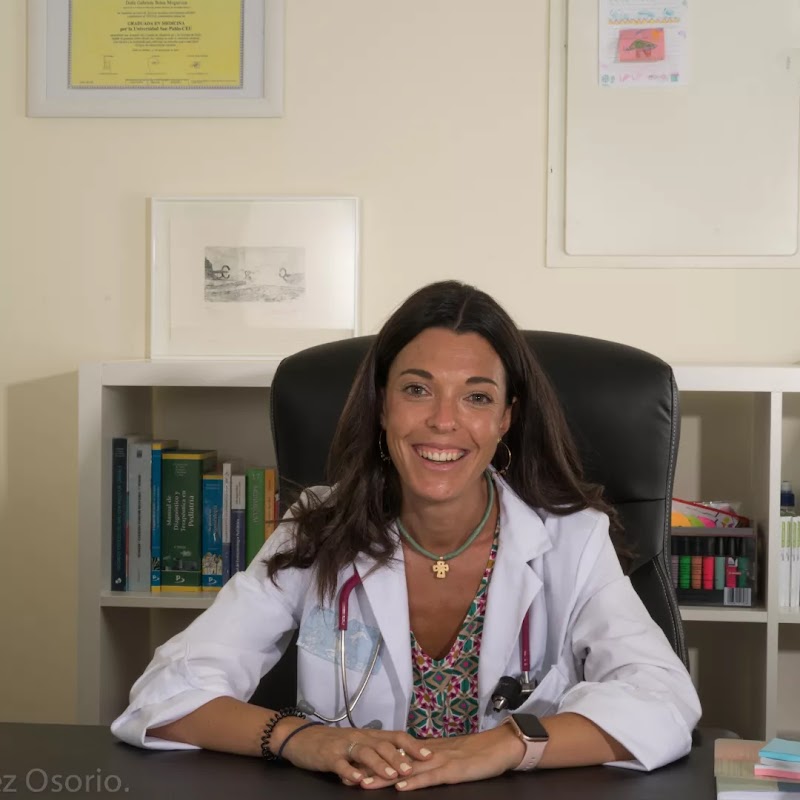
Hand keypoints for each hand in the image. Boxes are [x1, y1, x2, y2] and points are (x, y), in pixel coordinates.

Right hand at [273, 719, 432, 785]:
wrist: (303, 738)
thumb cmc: (334, 744)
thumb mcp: (357, 745)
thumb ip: (376, 753)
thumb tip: (401, 762)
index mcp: (370, 735)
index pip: (396, 736)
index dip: (412, 745)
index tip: (428, 755)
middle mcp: (360, 738)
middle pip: (383, 745)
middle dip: (399, 757)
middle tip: (413, 769)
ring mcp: (345, 746)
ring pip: (365, 753)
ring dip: (380, 764)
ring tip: (392, 776)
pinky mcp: (329, 756)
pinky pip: (341, 764)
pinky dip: (350, 772)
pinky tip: (358, 780)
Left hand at [353, 724, 524, 791]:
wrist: (501, 745)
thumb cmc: (478, 754)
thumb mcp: (451, 758)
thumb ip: (432, 762)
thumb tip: (413, 767)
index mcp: (428, 750)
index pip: (397, 756)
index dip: (376, 763)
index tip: (354, 767)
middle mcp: (430, 753)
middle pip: (396, 762)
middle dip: (372, 770)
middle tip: (350, 775)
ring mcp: (441, 761)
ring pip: (408, 769)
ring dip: (386, 777)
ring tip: (365, 783)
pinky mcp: (453, 770)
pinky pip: (431, 776)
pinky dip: (415, 781)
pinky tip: (402, 786)